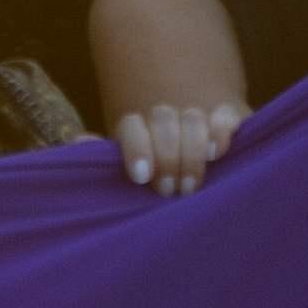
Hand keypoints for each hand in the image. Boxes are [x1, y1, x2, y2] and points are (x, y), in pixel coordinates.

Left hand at [113, 100, 244, 196]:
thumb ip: (105, 165)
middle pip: (162, 119)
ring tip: (190, 186)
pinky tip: (216, 153)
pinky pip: (225, 116)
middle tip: (168, 192)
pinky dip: (220, 132)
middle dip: (166, 156)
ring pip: (192, 117)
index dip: (136, 147)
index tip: (141, 176)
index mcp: (138, 130)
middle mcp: (166, 119)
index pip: (132, 125)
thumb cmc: (154, 186)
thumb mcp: (128, 182)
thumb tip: (79, 143)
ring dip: (191, 152)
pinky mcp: (228, 122)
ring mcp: (197, 118)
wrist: (197, 178)